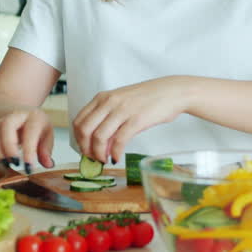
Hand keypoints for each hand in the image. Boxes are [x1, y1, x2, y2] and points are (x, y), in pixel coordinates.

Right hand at [0, 108, 54, 170]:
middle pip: (7, 125)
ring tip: (7, 163)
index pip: (31, 130)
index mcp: (33, 116)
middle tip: (15, 163)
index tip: (28, 167)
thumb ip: (46, 150)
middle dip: (9, 147)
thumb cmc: (34, 126)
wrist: (17, 114)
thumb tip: (48, 164)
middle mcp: (15, 114)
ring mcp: (0, 119)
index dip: (29, 150)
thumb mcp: (46, 134)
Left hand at [71, 77, 188, 163]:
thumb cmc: (147, 99)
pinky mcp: (137, 120)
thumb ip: (109, 120)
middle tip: (93, 158)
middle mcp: (109, 102)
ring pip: (99, 137)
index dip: (78, 139)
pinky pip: (119, 141)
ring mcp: (122, 110)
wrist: (172, 92)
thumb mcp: (122, 103)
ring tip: (105, 160)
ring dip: (99, 153)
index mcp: (102, 98)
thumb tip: (99, 144)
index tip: (85, 150)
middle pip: (84, 130)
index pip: (79, 120)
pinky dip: (115, 153)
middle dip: (85, 148)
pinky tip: (117, 158)